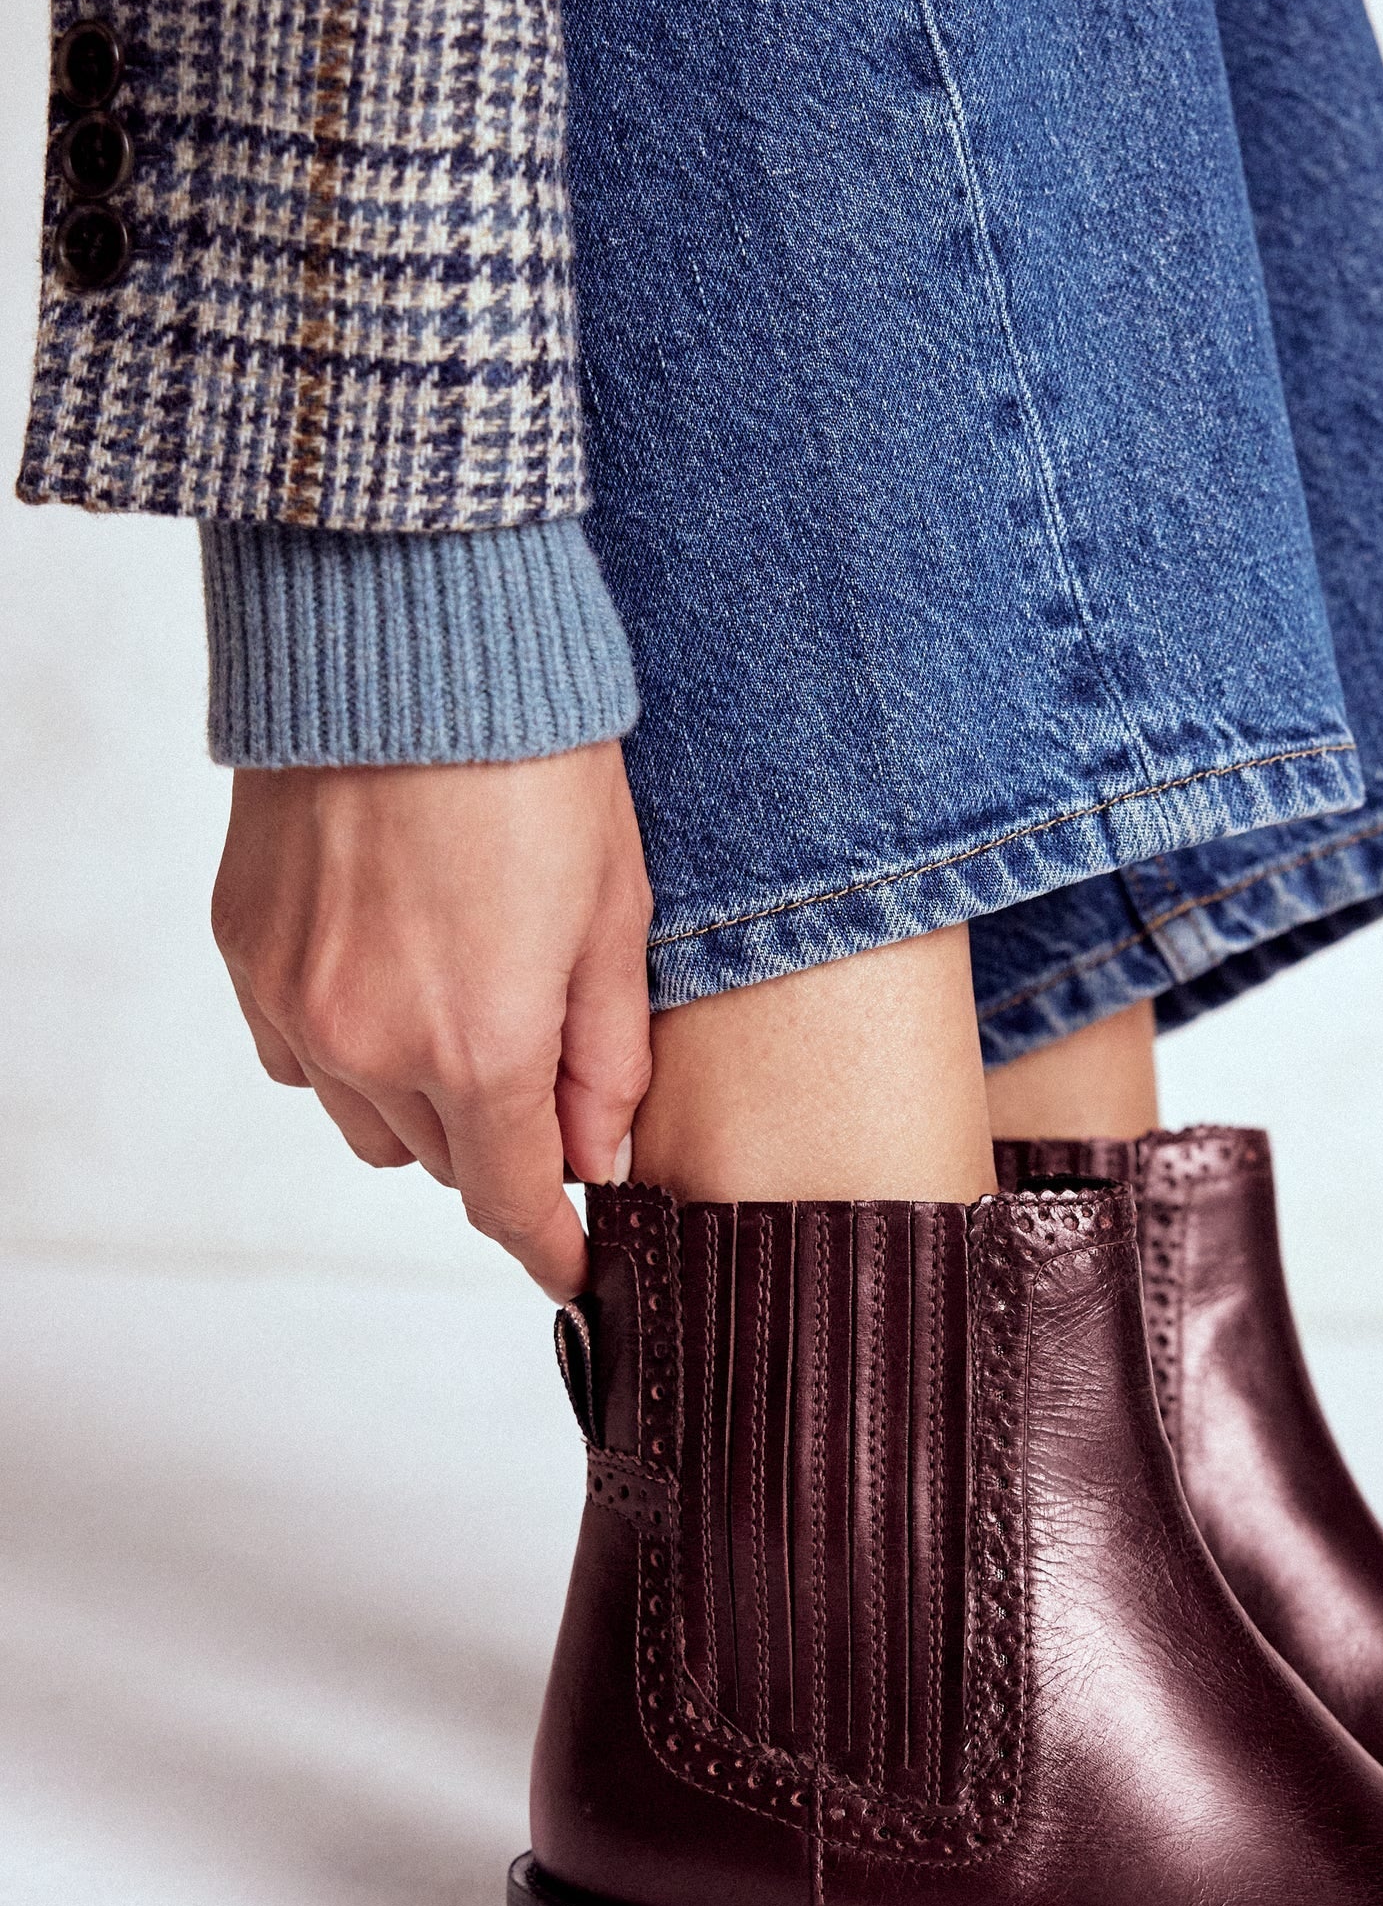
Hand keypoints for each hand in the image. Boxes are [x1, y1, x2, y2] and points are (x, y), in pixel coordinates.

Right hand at [211, 745, 653, 1297]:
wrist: (405, 633)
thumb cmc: (536, 757)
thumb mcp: (615, 910)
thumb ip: (608, 1053)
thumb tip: (601, 1154)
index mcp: (482, 1044)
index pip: (512, 1200)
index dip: (551, 1248)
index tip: (576, 1272)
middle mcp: (371, 1042)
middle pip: (443, 1162)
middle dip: (501, 1140)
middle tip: (542, 1064)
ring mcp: (293, 999)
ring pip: (365, 1121)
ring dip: (420, 1101)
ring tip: (464, 1003)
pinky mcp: (244, 949)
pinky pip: (298, 1054)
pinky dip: (347, 1047)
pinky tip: (391, 973)